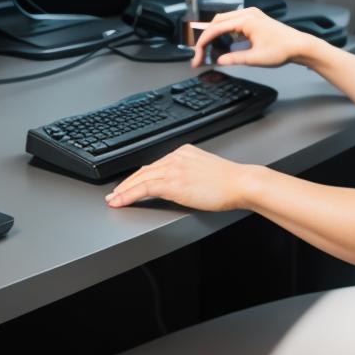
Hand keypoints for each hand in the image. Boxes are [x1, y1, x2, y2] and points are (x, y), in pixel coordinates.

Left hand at [105, 143, 254, 210]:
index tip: (130, 184)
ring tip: (113, 200)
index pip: (155, 165)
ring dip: (123, 190)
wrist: (241, 183)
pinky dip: (128, 195)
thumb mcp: (208, 171)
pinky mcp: (173, 182)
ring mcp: (173, 168)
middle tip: (114, 194)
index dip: (139, 176)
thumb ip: (192, 174)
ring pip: (140, 178)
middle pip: (144, 170)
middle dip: (126, 183)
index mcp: (185, 152)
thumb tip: (183, 186)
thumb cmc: (231, 182)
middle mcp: (176, 157)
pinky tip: (120, 202)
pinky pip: (143, 188)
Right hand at [190, 6, 315, 69]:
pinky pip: (233, 22)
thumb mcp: (256, 58)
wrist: (299, 46)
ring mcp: (251, 15)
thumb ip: (234, 59)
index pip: (216, 29)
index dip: (203, 42)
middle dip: (205, 38)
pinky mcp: (254, 20)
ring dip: (214, 34)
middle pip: (216, 22)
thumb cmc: (283, 49)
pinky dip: (224, 32)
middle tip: (200, 54)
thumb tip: (219, 61)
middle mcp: (247, 13)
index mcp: (246, 20)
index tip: (197, 54)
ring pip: (223, 21)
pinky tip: (222, 43)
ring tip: (208, 50)